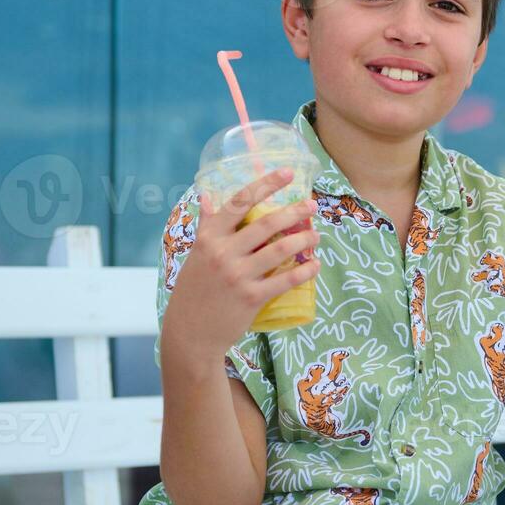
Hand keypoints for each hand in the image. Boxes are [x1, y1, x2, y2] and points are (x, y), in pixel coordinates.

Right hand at [162, 167, 319, 360]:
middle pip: (265, 224)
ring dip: (303, 240)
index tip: (287, 173)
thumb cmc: (194, 290)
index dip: (265, 184)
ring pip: (279, 250)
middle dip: (294, 212)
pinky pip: (284, 280)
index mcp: (209, 237)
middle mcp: (222, 252)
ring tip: (316, 236)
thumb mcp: (195, 254)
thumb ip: (206, 225)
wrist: (189, 332)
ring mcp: (237, 275)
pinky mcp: (251, 298)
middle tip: (312, 205)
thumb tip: (205, 196)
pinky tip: (315, 265)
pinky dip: (304, 271)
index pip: (239, 202)